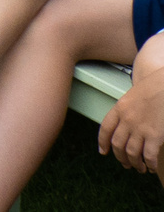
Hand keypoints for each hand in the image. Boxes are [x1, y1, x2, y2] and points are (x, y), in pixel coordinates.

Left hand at [100, 39, 163, 173]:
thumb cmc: (152, 89)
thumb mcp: (131, 97)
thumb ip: (125, 112)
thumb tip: (123, 129)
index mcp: (119, 109)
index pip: (105, 129)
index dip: (102, 143)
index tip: (103, 152)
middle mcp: (127, 120)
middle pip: (117, 144)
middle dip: (120, 157)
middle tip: (125, 164)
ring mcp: (140, 128)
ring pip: (131, 153)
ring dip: (134, 164)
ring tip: (139, 168)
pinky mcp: (155, 135)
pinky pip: (148, 155)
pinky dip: (149, 164)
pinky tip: (150, 167)